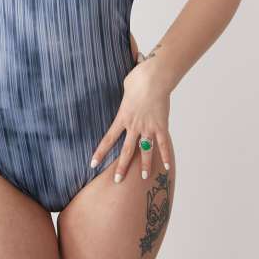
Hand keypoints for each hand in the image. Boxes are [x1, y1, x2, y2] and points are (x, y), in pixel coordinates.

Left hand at [89, 56, 171, 180]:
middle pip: (126, 150)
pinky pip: (163, 144)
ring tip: (143, 178)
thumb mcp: (125, 86)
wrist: (154, 78)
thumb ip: (125, 94)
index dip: (100, 152)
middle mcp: (134, 126)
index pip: (109, 139)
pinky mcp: (161, 125)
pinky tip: (166, 167)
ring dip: (144, 165)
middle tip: (117, 180)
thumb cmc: (138, 78)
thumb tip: (127, 89)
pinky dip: (165, 156)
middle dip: (122, 167)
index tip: (93, 164)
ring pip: (145, 151)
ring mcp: (148, 127)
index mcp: (122, 117)